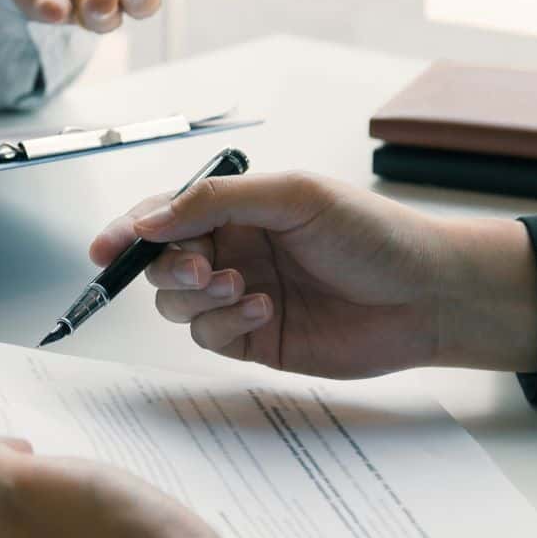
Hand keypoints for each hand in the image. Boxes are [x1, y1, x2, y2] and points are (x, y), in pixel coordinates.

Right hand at [90, 172, 536, 377]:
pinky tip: (264, 309)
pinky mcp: (257, 341)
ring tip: (241, 288)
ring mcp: (241, 298)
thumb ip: (216, 201)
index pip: (166, 217)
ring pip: (178, 306)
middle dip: (168, 268)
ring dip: (197, 299)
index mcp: (238, 210)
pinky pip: (210, 338)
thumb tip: (153, 217)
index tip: (106, 248)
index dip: (130, 231)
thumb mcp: (293, 196)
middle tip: (200, 270)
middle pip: (162, 265)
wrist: (430, 295)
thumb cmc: (375, 233)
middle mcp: (234, 252)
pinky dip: (225, 324)